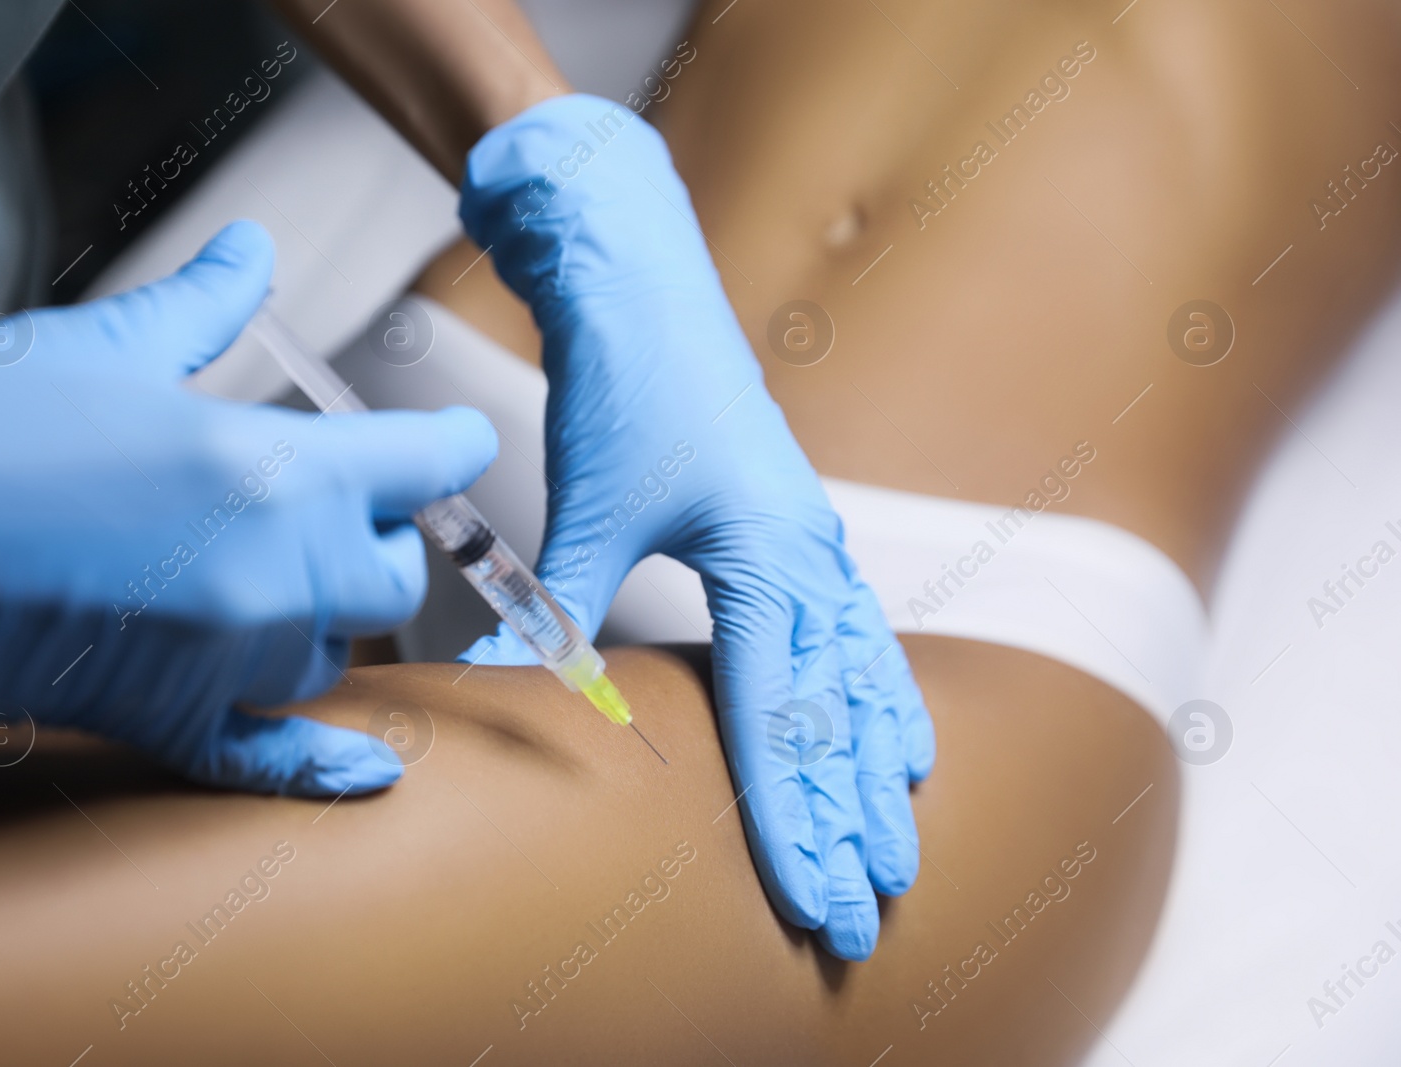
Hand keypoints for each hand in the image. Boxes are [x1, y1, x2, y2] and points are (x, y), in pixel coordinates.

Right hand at [0, 222, 496, 795]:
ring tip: (266, 580)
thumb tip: (252, 250)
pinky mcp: (163, 722)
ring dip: (320, 619)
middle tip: (323, 507)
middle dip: (371, 538)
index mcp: (269, 466)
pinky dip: (324, 764)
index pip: (423, 462)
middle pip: (391, 572)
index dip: (448, 446)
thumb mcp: (89, 346)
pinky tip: (374, 768)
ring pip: (334, 652)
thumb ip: (200, 308)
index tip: (454, 441)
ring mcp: (223, 661)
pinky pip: (275, 759)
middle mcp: (272, 573)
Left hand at [458, 96, 934, 959]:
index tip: (814, 898)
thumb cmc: (625, 385)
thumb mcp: (590, 507)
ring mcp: (817, 543)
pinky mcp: (802, 531)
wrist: (646, 287)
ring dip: (878, 772)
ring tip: (900, 845)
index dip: (796, 820)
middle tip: (868, 908)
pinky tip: (902, 737)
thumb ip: (562, 608)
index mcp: (766, 560)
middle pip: (840, 718)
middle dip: (852, 820)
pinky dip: (882, 696)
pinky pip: (860, 632)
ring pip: (862, 682)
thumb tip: (518, 686)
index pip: (784, 721)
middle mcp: (811, 558)